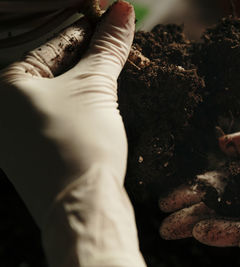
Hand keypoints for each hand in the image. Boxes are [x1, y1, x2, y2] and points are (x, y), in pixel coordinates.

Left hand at [0, 1, 144, 265]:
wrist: (84, 207)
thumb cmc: (79, 146)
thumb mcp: (95, 88)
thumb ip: (108, 47)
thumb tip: (122, 10)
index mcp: (5, 85)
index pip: (53, 43)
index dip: (87, 27)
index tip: (110, 16)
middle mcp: (5, 107)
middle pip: (56, 65)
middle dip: (90, 52)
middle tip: (118, 37)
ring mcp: (20, 131)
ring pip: (61, 89)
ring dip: (90, 76)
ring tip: (117, 62)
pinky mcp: (39, 149)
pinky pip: (63, 111)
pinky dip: (85, 100)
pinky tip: (106, 95)